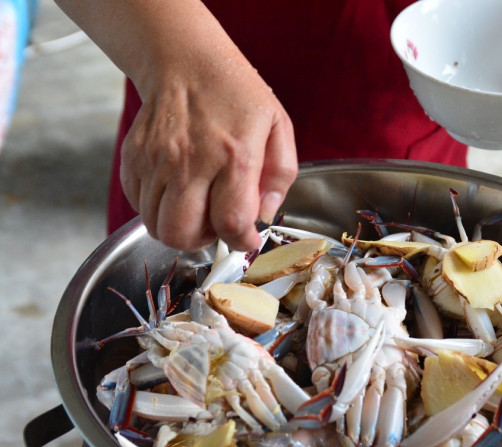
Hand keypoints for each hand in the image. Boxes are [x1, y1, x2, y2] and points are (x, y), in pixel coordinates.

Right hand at [120, 56, 297, 252]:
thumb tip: (266, 214)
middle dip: (202, 242)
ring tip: (195, 209)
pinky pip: (136, 204)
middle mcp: (191, 161)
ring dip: (177, 228)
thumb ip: (280, 176)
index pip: (231, 221)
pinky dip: (154, 209)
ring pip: (154, 224)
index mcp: (235, 156)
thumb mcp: (278, 127)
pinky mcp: (134, 158)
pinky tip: (175, 192)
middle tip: (215, 227)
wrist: (186, 61)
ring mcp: (157, 160)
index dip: (241, 241)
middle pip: (181, 232)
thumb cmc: (236, 94)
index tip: (246, 239)